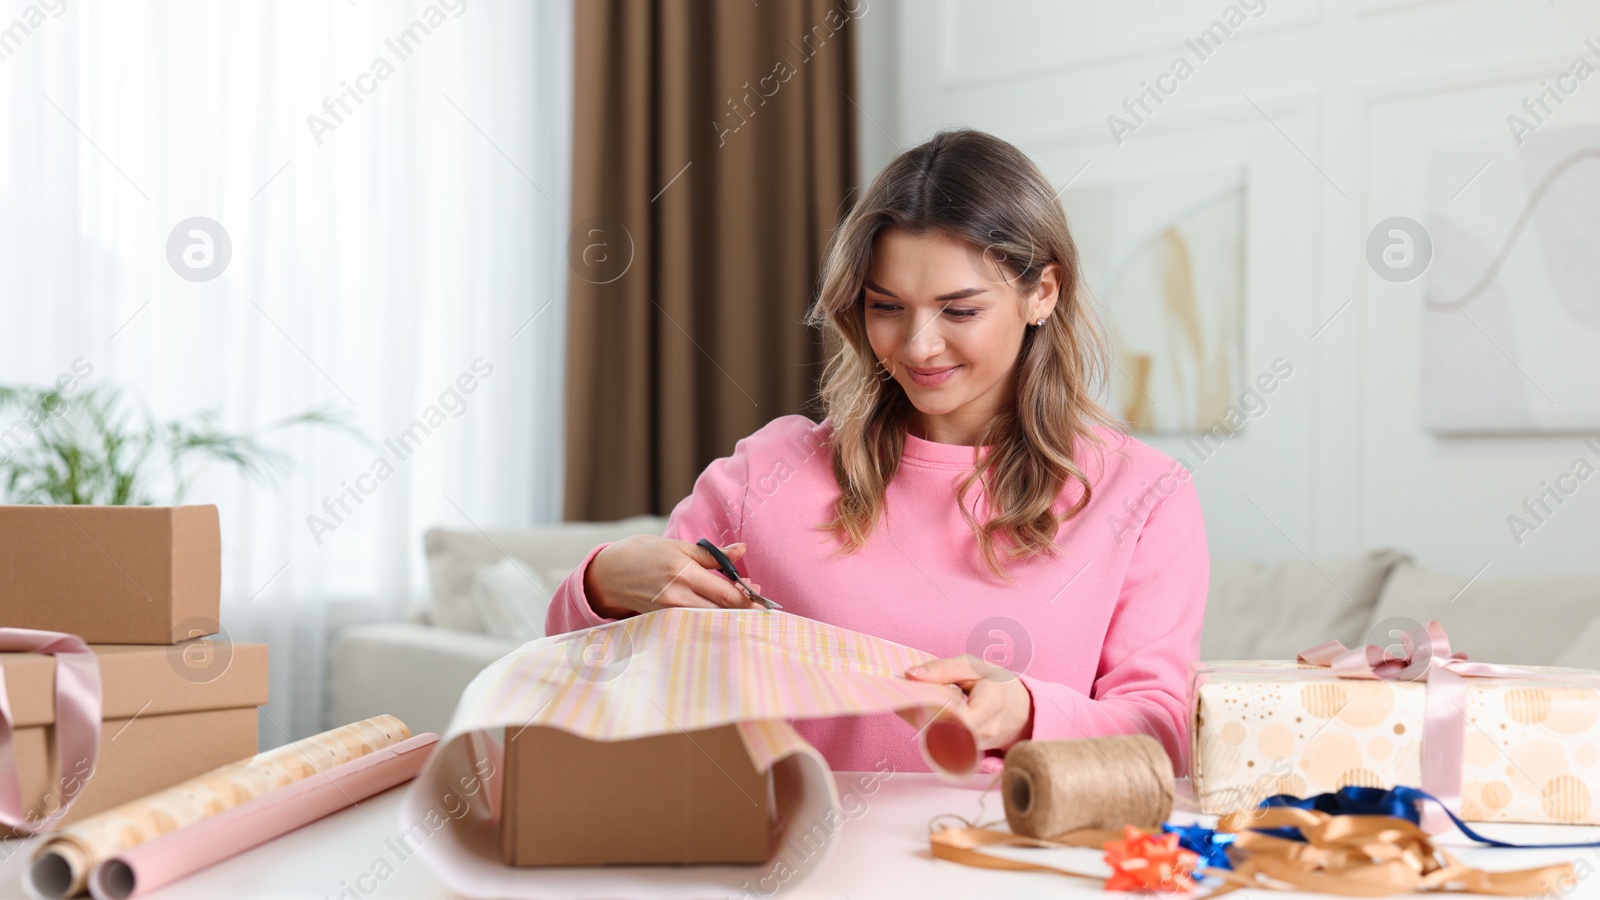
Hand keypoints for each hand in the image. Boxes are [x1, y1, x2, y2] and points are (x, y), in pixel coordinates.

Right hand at [585, 535, 761, 618]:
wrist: (607, 573)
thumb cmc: (642, 553)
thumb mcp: (677, 546)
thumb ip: (711, 554)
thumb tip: (742, 550)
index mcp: (683, 571)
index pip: (725, 593)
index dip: (747, 599)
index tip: (762, 599)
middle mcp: (677, 595)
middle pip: (720, 611)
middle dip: (742, 611)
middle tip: (759, 606)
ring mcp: (669, 611)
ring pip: (708, 620)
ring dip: (727, 617)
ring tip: (742, 610)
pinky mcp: (662, 621)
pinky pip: (692, 624)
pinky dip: (708, 621)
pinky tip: (719, 617)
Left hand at [903, 655, 1033, 751]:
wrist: (1022, 708)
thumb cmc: (996, 683)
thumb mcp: (973, 666)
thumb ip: (943, 669)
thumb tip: (910, 674)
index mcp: (991, 704)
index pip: (958, 717)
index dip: (933, 709)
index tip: (914, 695)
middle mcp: (986, 731)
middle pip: (945, 731)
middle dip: (921, 716)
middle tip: (904, 698)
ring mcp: (980, 747)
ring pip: (943, 741)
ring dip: (924, 724)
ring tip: (914, 704)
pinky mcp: (970, 753)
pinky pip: (946, 745)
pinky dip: (931, 731)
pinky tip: (924, 716)